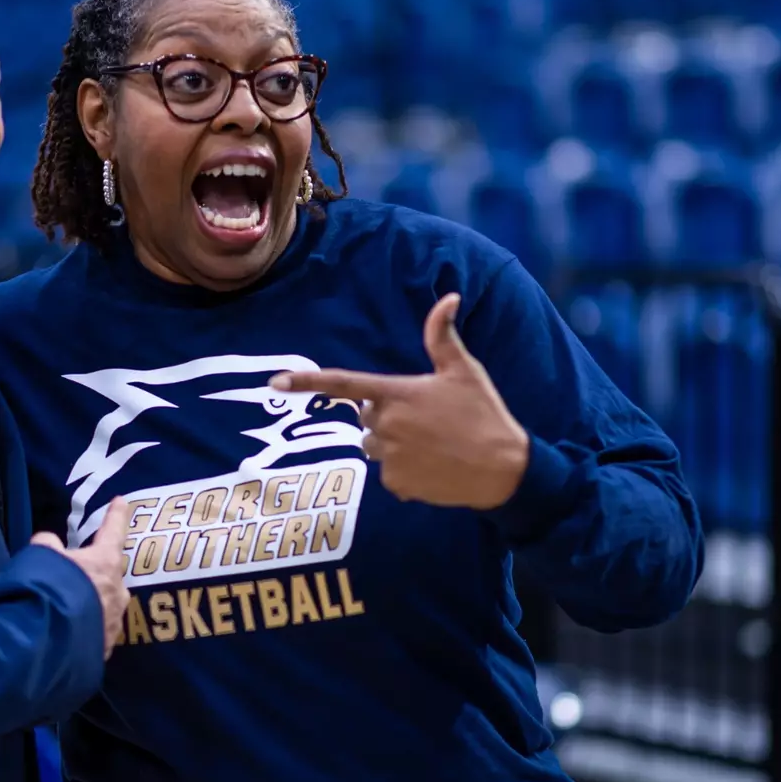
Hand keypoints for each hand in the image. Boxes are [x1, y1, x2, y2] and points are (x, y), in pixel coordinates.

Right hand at [32, 498, 129, 658]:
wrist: (45, 643)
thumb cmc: (47, 590)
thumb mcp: (40, 556)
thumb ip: (48, 544)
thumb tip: (50, 542)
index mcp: (104, 562)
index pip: (113, 531)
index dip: (116, 514)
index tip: (122, 500)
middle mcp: (117, 590)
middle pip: (114, 572)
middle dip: (103, 568)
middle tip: (87, 567)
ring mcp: (114, 621)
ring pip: (109, 602)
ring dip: (97, 599)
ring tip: (77, 603)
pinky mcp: (106, 647)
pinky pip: (99, 629)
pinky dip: (89, 625)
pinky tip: (74, 630)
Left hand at [272, 293, 529, 508]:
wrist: (504, 470)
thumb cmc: (485, 414)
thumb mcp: (465, 371)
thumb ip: (443, 336)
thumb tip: (449, 297)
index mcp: (398, 394)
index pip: (344, 384)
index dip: (307, 381)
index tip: (276, 382)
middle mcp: (387, 426)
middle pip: (366, 417)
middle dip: (386, 416)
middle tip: (426, 419)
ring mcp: (390, 458)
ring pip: (375, 445)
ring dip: (394, 443)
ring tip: (432, 443)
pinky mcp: (397, 484)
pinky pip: (388, 473)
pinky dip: (405, 470)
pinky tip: (434, 465)